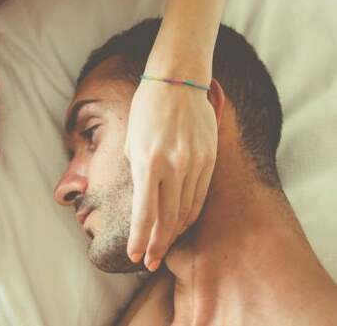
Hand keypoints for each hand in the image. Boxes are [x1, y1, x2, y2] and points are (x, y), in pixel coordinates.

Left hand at [125, 80, 216, 271]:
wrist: (178, 79)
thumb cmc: (147, 108)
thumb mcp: (131, 141)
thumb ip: (137, 172)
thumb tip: (139, 200)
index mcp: (148, 161)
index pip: (145, 213)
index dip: (140, 239)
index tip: (134, 256)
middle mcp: (174, 166)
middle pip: (168, 219)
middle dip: (157, 244)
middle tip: (149, 262)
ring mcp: (196, 163)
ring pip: (187, 210)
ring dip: (173, 232)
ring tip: (162, 245)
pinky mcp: (210, 159)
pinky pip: (200, 195)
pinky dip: (189, 213)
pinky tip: (180, 223)